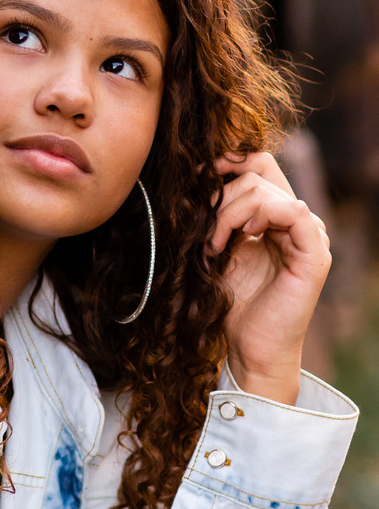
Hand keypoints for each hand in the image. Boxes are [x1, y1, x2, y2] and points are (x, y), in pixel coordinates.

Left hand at [208, 153, 330, 404]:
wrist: (250, 345)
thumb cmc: (232, 301)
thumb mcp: (217, 247)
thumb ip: (215, 216)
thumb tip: (195, 180)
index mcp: (275, 216)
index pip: (258, 166)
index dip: (227, 163)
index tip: (197, 179)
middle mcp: (297, 220)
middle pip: (257, 175)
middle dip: (220, 197)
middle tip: (204, 234)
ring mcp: (309, 235)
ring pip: (265, 191)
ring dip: (227, 213)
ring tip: (213, 246)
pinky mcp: (313, 253)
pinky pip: (290, 212)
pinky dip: (255, 218)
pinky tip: (238, 239)